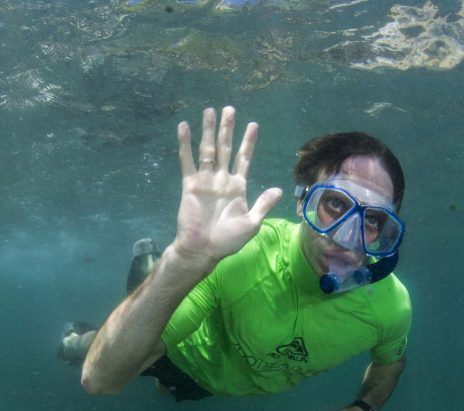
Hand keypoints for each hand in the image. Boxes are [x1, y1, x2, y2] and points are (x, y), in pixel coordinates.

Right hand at [172, 106, 282, 268]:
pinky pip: (187, 161)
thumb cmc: (228, 240)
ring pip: (208, 150)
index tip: (253, 125)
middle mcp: (222, 179)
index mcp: (238, 186)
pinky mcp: (190, 184)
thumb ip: (263, 204)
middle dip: (228, 129)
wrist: (203, 249)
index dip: (248, 142)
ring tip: (209, 111)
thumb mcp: (252, 223)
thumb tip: (279, 189)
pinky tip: (184, 127)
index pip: (244, 158)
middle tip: (229, 108)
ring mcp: (206, 180)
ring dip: (208, 131)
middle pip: (226, 148)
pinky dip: (185, 144)